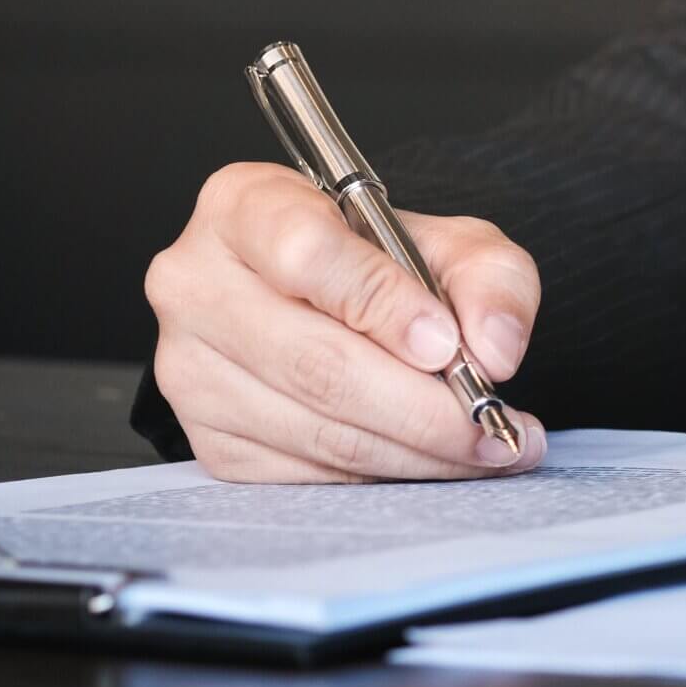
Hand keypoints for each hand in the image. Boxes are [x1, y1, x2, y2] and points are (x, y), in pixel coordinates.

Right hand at [145, 162, 548, 481]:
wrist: (328, 308)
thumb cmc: (381, 266)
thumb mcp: (450, 244)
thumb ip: (489, 278)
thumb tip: (494, 348)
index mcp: (244, 208)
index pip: (305, 254)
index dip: (384, 305)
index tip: (446, 344)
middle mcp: (196, 284)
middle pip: (317, 364)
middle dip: (425, 408)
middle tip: (494, 423)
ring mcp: (191, 369)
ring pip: (321, 431)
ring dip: (420, 453)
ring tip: (487, 448)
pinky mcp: (212, 439)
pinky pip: (309, 476)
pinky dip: (386, 477)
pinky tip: (433, 462)